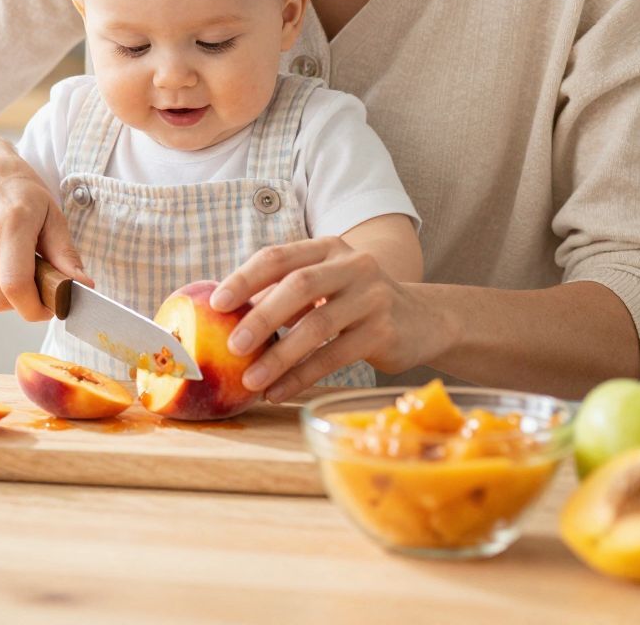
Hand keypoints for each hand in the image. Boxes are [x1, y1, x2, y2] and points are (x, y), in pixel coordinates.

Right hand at [0, 131, 88, 321]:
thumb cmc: (17, 189)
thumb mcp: (51, 213)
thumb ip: (65, 254)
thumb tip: (82, 287)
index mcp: (12, 219)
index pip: (15, 285)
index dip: (33, 308)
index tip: (46, 307)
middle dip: (18, 301)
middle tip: (30, 283)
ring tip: (6, 263)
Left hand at [209, 237, 433, 403]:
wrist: (424, 320)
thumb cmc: (357, 303)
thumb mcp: (325, 287)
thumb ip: (283, 294)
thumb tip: (224, 317)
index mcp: (328, 249)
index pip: (278, 257)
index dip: (245, 278)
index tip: (216, 303)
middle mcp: (353, 266)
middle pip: (299, 285)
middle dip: (262, 316)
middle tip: (231, 346)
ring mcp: (372, 297)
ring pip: (318, 325)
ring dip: (279, 356)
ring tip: (250, 380)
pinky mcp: (384, 332)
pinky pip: (335, 356)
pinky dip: (302, 376)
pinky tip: (279, 391)